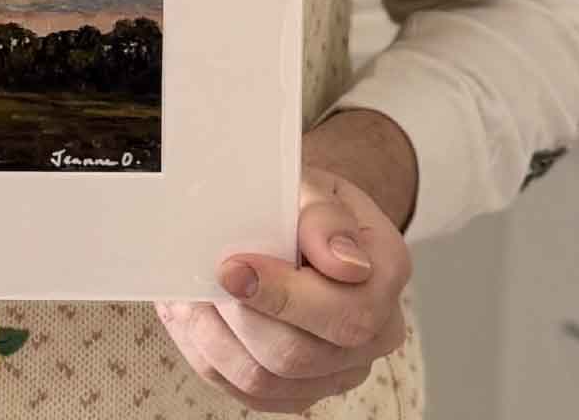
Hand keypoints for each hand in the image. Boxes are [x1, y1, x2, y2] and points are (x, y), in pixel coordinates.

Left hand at [155, 166, 411, 412]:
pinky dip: (210, 354)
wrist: (294, 220)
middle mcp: (374, 333)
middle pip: (301, 355)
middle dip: (241, 315)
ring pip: (266, 380)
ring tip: (192, 293)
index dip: (285, 296)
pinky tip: (198, 316)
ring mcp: (338, 370)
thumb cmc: (302, 203)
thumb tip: (342, 260)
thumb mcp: (312, 186)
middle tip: (203, 278)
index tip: (232, 267)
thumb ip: (325, 216)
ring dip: (216, 337)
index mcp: (386, 274)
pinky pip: (247, 392)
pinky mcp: (299, 390)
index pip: (349, 312)